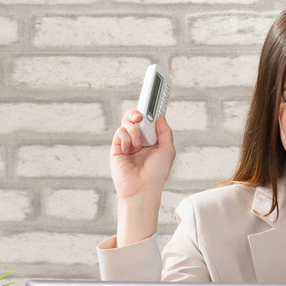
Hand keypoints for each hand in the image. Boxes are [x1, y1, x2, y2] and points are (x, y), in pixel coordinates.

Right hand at [110, 109, 173, 246]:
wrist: (142, 188)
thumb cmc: (156, 174)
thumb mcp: (168, 150)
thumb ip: (165, 131)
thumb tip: (160, 116)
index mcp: (153, 139)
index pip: (150, 120)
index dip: (151, 109)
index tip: (155, 96)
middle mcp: (140, 139)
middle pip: (136, 116)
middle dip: (139, 112)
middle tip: (142, 115)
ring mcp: (128, 142)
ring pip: (128, 122)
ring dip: (134, 131)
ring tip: (138, 144)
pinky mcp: (117, 147)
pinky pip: (120, 132)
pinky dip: (125, 138)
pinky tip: (129, 149)